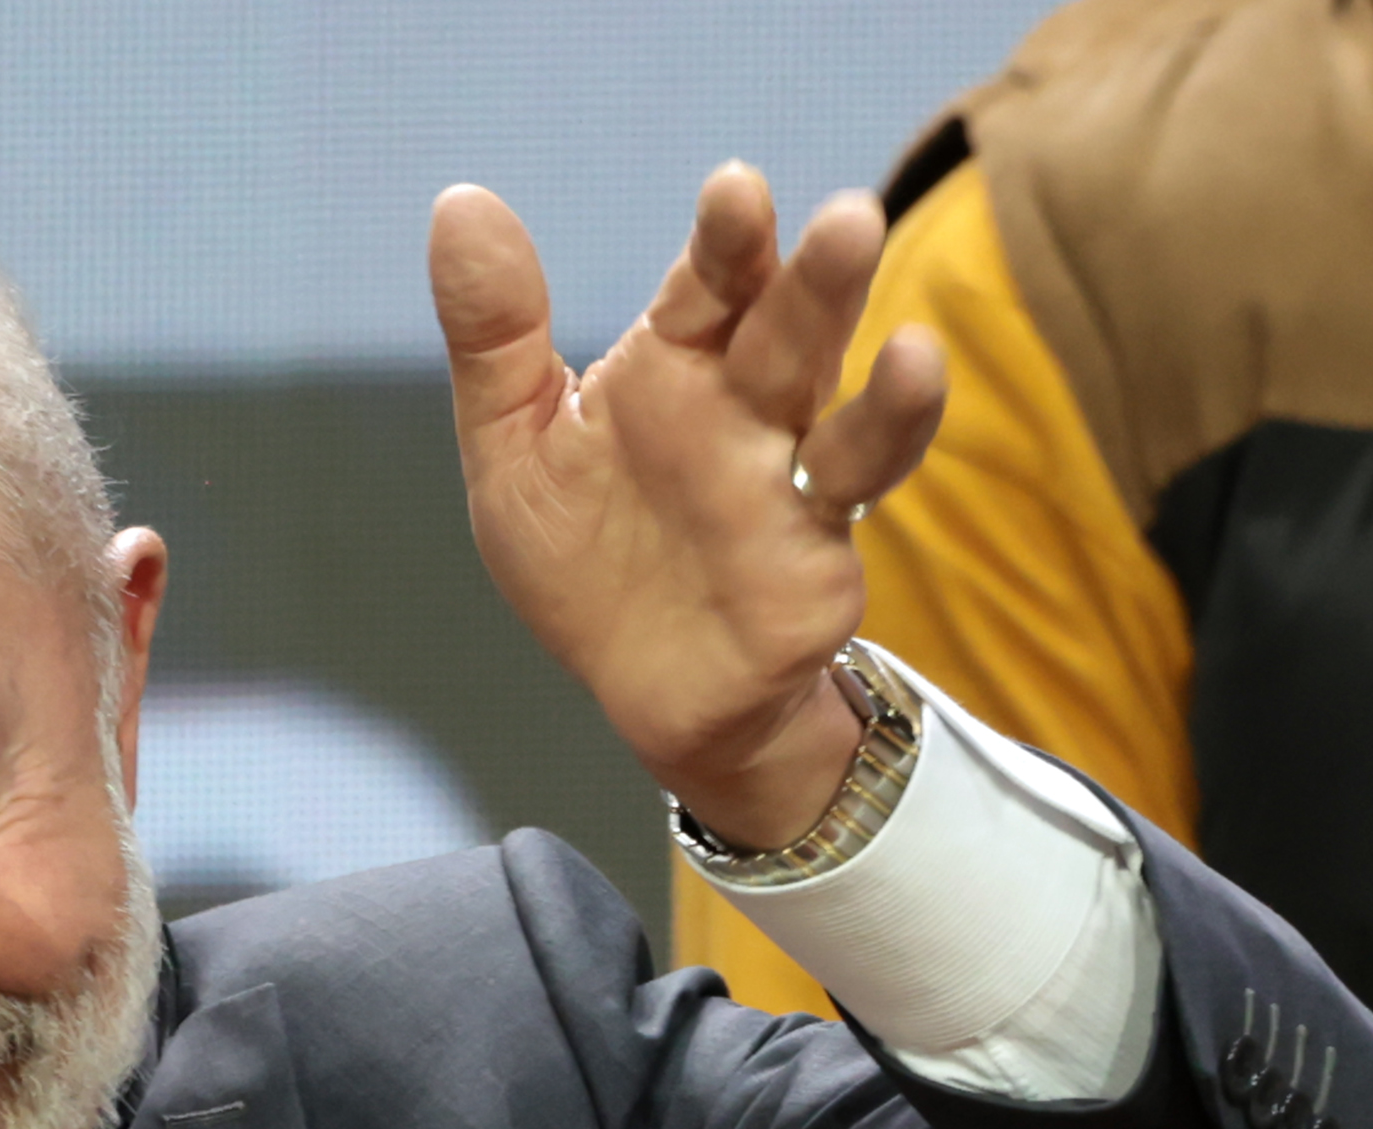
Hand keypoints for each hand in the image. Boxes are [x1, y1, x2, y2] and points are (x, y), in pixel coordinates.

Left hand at [432, 163, 946, 848]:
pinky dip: (888, 417)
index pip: (705, 284)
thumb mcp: (515, 450)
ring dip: (849, 318)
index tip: (734, 189)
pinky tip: (913, 363)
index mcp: (670, 365)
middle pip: (779, 315)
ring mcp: (787, 463)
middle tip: (842, 215)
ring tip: (868, 253)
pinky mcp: (819, 536)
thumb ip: (495, 337)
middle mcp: (739, 399)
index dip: (725, 239)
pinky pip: (859, 470)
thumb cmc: (588, 565)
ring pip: (826, 376)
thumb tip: (459, 201)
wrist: (646, 695)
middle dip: (807, 267)